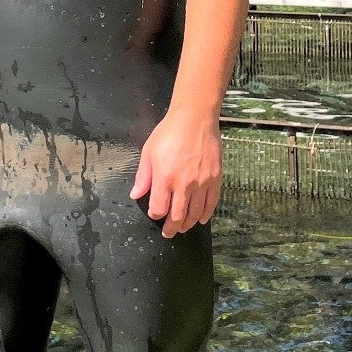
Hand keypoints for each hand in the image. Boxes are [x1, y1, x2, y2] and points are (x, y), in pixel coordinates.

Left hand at [130, 110, 222, 237]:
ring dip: (188, 224)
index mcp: (164, 178)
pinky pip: (211, 203)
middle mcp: (183, 184)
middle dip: (171, 228)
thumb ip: (143, 176)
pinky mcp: (215, 179)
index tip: (155, 214)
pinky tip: (201, 219)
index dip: (156, 215)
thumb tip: (136, 195)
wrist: (195, 118)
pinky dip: (205, 214)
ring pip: (194, 213)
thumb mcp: (149, 152)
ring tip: (183, 228)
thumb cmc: (169, 132)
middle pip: (177, 216)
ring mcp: (201, 183)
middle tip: (169, 232)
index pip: (159, 208)